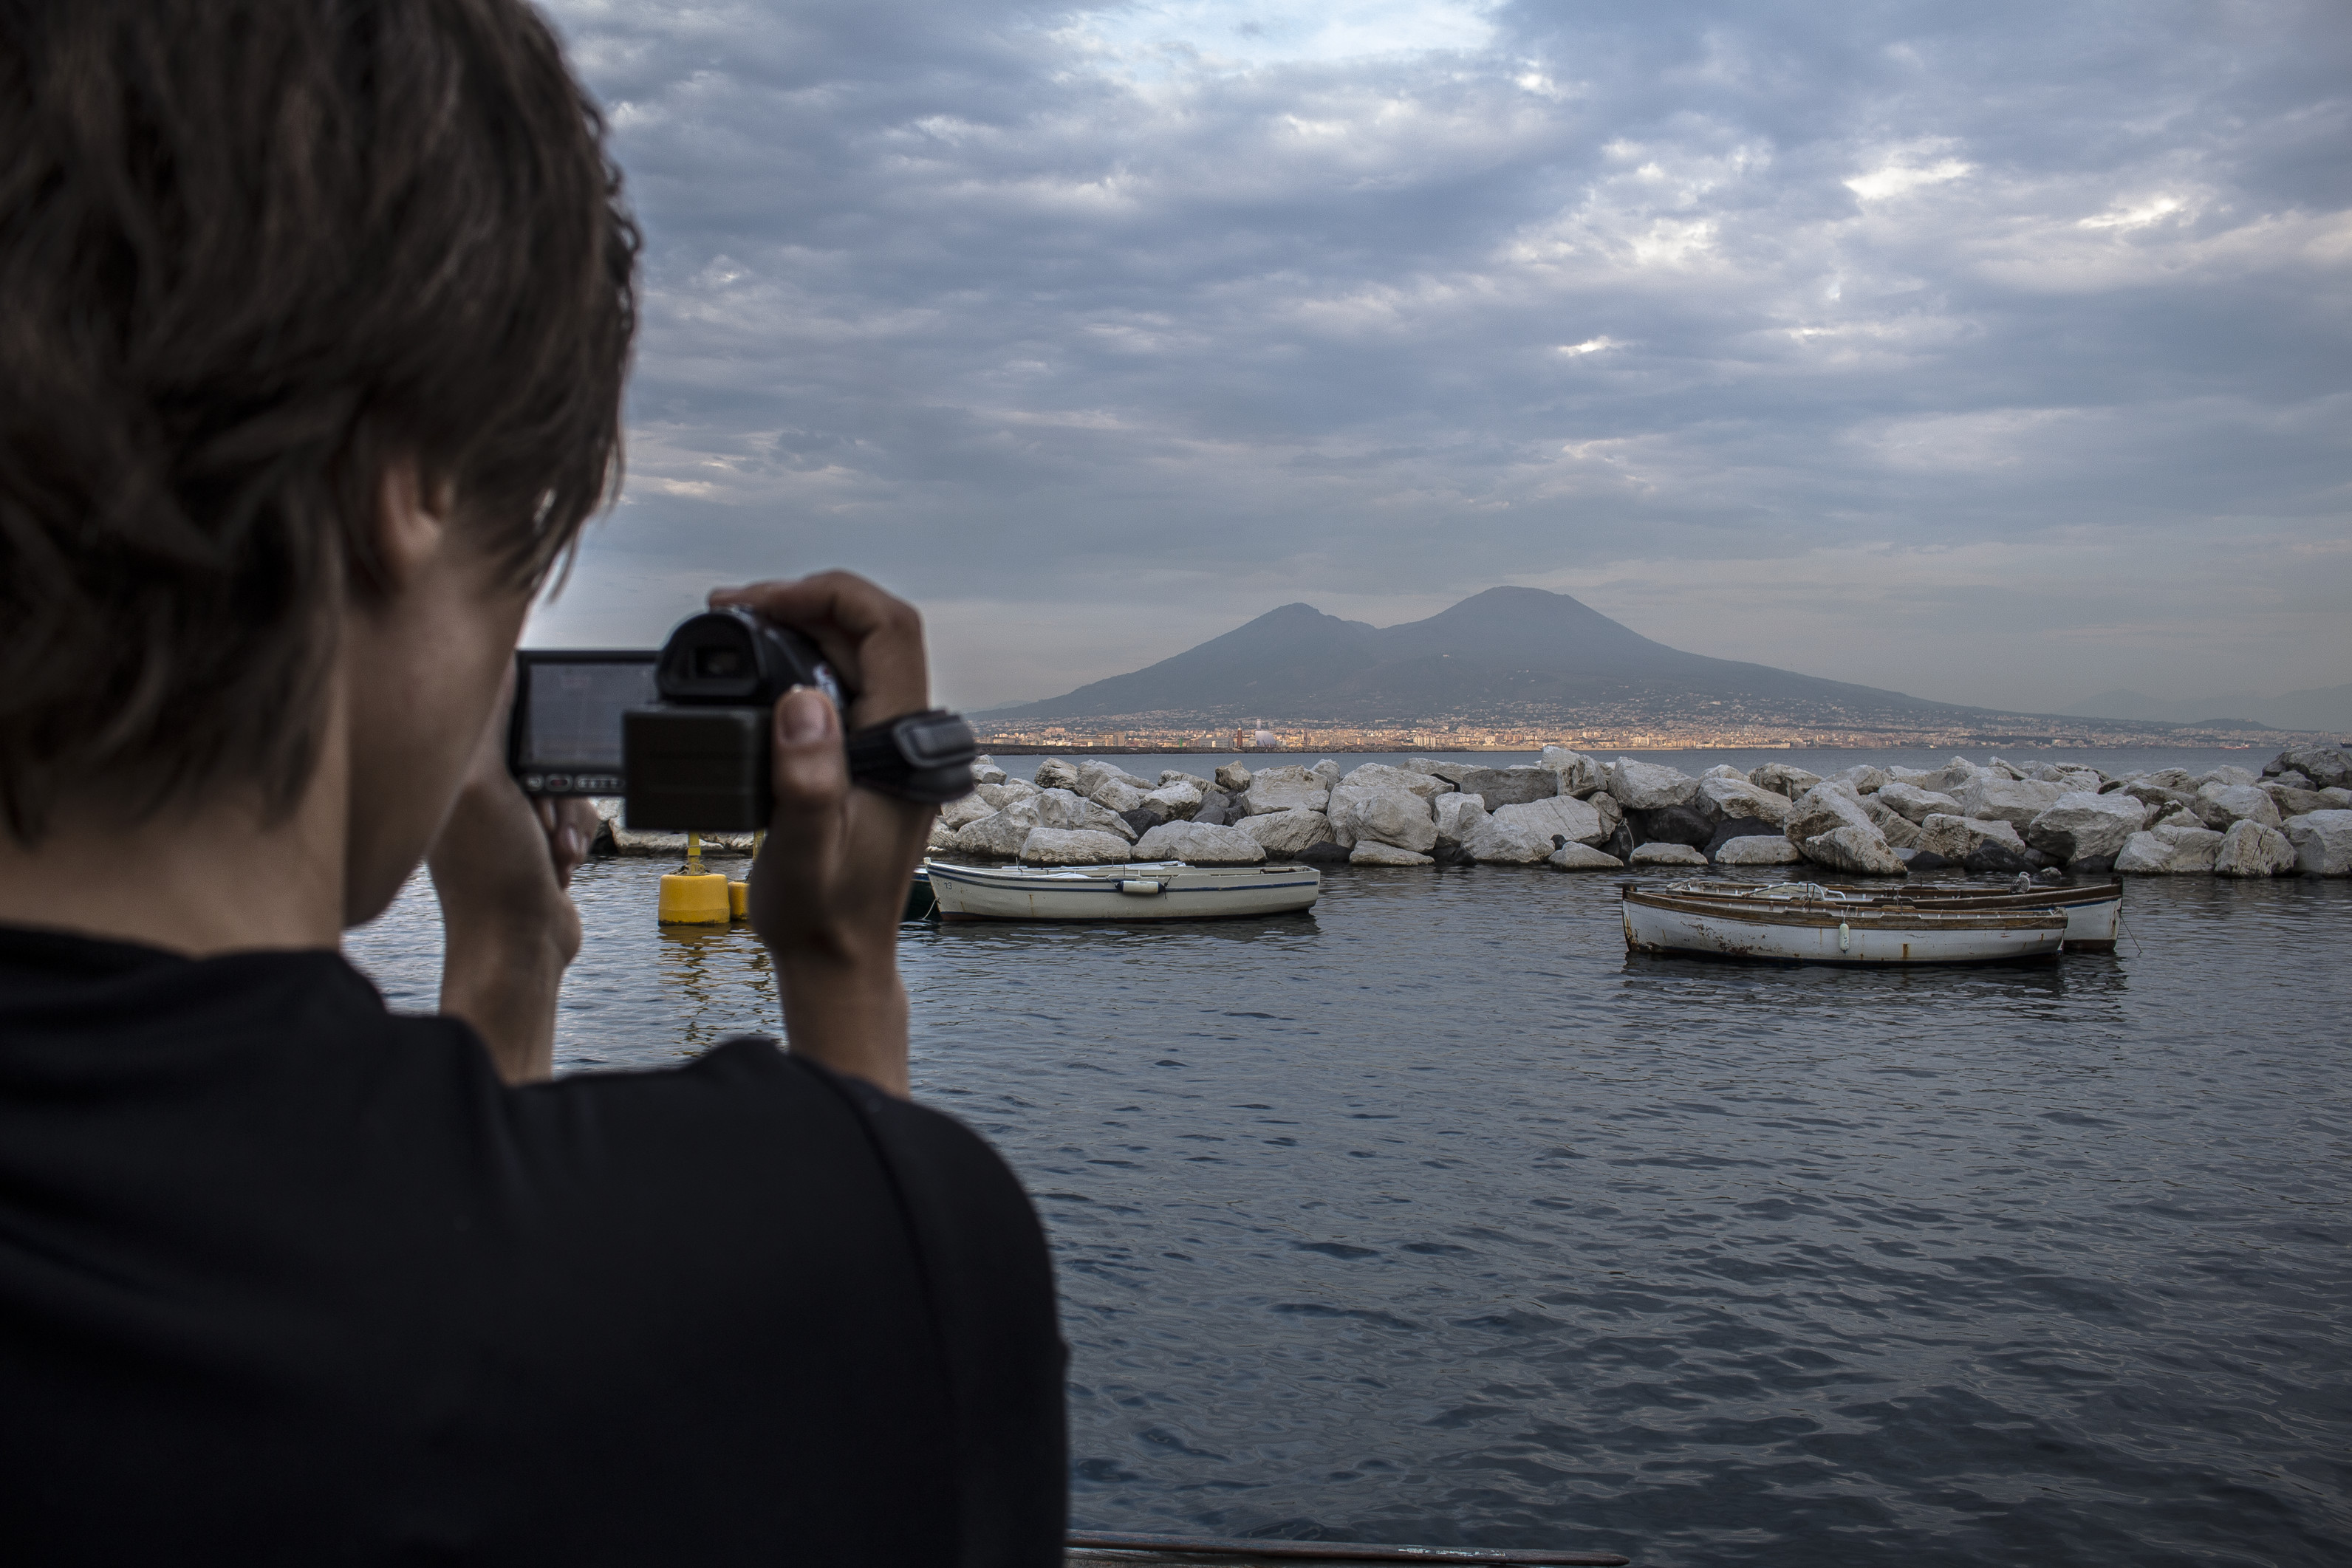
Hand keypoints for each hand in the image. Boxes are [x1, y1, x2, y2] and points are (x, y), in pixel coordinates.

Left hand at [425, 663, 594, 1082]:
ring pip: (565, 780)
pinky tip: (560, 862)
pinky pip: (574, 813)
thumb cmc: (491, 879)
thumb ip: (490, 723)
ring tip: (551, 849)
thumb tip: (497, 665)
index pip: (496, 713)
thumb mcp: (487, 786)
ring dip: (570, 814)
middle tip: (540, 818)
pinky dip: (577, 835)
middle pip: (541, 746)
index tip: (535, 769)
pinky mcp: (532, 839)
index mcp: (448, 770)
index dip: (531, 730)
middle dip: (558, 782)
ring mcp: (502, 816)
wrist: (520, 948)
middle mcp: (471, 789)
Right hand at [707, 572, 935, 1094]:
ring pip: (853, 653)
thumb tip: (803, 701)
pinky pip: (839, 684)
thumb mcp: (804, 854)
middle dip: (803, 602)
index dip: (829, 595)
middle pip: (870, 630)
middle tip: (728, 607)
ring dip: (796, 628)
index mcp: (903, 745)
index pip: (890, 629)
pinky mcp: (864, 755)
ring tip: (732, 626)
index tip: (759, 603)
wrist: (836, 958)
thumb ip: (808, 783)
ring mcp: (887, 744)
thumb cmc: (822, 914)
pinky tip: (753, 667)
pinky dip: (796, 661)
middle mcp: (904, 735)